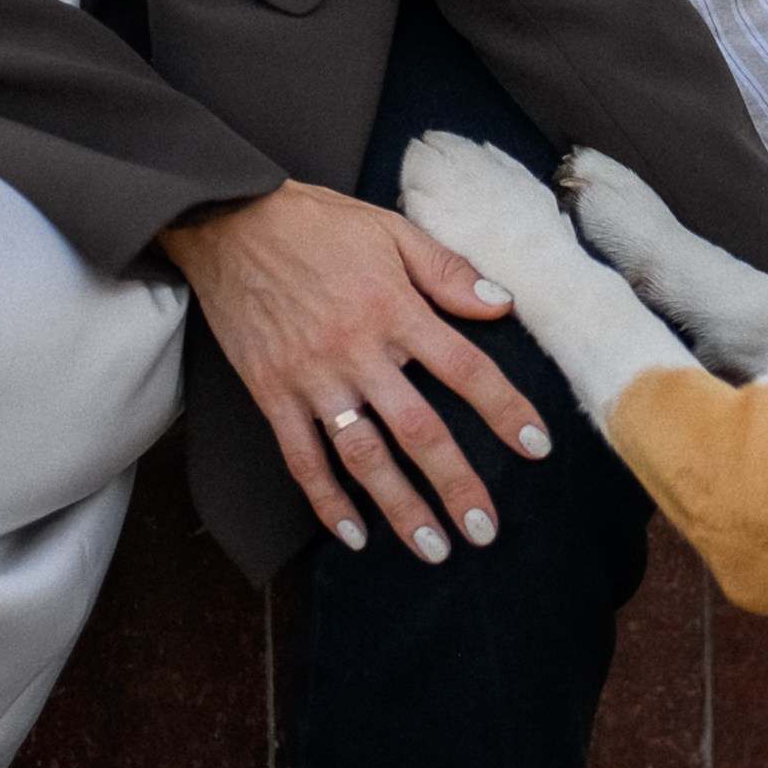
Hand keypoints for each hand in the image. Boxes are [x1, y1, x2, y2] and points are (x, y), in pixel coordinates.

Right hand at [160, 180, 547, 558]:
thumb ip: (446, 269)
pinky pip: (301, 458)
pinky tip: (353, 534)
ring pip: (362, 456)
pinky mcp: (271, 393)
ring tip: (433, 548)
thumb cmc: (316, 222)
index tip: (536, 445)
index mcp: (393, 307)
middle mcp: (357, 350)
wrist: (231, 219)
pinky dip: (326, 501)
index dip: (503, 409)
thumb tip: (501, 302)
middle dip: (455, 483)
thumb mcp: (389, 229)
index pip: (463, 367)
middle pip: (417, 428)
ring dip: (399, 507)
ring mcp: (311, 377)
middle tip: (485, 528)